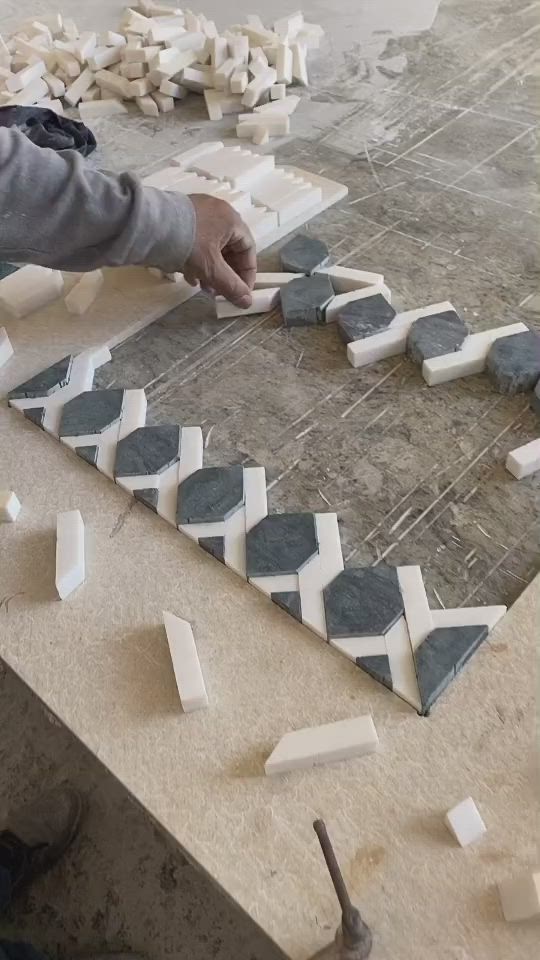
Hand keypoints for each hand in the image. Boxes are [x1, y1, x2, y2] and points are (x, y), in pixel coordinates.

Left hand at [184, 194, 256, 308]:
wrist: (147, 226)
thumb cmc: (187, 244)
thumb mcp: (211, 269)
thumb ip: (231, 286)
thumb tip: (246, 302)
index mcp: (231, 219)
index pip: (248, 249)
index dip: (247, 274)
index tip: (242, 292)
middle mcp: (217, 212)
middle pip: (230, 248)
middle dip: (226, 274)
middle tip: (220, 292)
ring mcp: (198, 213)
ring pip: (212, 247)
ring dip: (211, 270)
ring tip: (203, 287)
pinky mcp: (181, 218)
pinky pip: (197, 242)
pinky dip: (197, 260)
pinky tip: (189, 275)